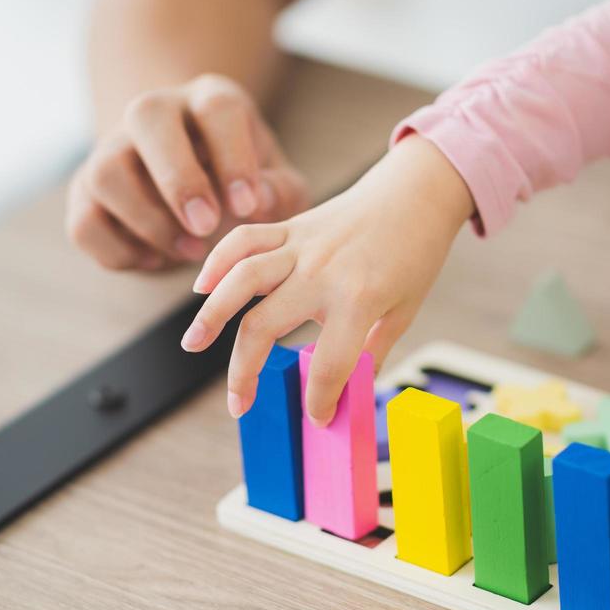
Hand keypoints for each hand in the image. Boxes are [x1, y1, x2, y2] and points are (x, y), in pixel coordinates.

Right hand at [66, 74, 309, 270]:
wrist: (194, 187)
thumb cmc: (244, 185)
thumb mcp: (276, 185)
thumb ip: (278, 191)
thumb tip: (258, 200)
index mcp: (208, 100)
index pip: (216, 108)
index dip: (232, 156)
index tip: (247, 206)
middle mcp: (154, 112)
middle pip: (146, 116)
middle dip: (177, 178)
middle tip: (207, 226)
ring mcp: (111, 148)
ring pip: (106, 171)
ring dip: (148, 222)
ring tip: (191, 251)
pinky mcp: (85, 191)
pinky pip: (84, 222)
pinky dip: (118, 251)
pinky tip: (155, 259)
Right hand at [180, 135, 474, 424]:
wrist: (416, 193)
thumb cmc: (415, 253)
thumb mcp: (404, 312)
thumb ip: (372, 352)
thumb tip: (348, 391)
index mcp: (357, 299)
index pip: (328, 365)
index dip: (320, 400)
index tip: (317, 416)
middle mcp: (321, 272)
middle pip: (264, 327)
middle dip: (244, 373)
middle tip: (238, 404)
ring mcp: (302, 246)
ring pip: (242, 279)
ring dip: (211, 313)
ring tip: (192, 344)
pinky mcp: (291, 226)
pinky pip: (245, 239)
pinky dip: (218, 260)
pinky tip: (202, 288)